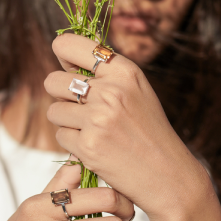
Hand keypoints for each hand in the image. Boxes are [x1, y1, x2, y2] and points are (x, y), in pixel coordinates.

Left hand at [45, 34, 210, 220]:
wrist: (168, 175)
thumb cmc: (150, 131)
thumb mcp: (137, 91)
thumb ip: (106, 72)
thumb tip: (64, 52)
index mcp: (125, 71)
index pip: (69, 45)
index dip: (63, 56)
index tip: (69, 68)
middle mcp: (111, 91)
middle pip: (52, 81)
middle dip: (61, 96)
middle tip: (83, 109)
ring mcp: (98, 119)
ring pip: (54, 111)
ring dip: (67, 122)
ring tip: (93, 131)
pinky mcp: (89, 146)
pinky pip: (61, 136)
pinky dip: (73, 144)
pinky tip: (96, 148)